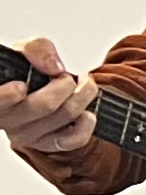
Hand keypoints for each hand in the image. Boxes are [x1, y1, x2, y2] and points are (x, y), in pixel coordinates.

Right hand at [2, 39, 97, 158]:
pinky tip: (86, 112)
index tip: (21, 85)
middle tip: (66, 77)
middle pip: (45, 105)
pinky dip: (87, 123)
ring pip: (65, 116)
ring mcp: (27, 135)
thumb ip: (35, 50)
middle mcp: (7, 120)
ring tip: (82, 85)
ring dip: (83, 96)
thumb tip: (55, 68)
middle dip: (65, 84)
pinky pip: (74, 139)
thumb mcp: (23, 52)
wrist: (34, 87)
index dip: (8, 96)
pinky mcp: (47, 144)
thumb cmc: (23, 71)